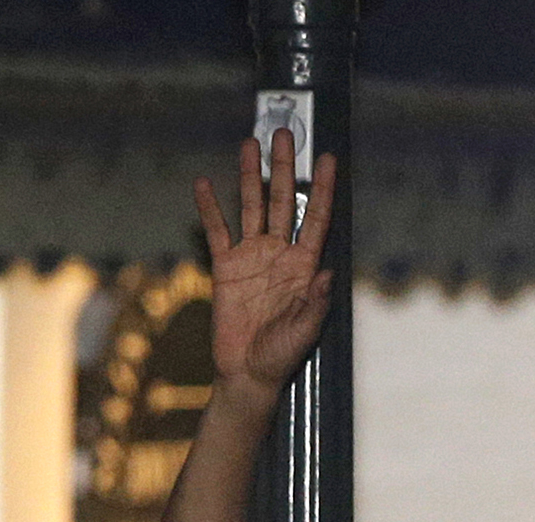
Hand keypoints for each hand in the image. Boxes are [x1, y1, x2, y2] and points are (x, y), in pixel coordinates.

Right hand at [194, 128, 335, 408]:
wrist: (247, 374)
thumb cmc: (282, 356)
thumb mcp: (305, 332)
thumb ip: (316, 303)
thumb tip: (327, 273)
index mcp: (304, 268)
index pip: (317, 219)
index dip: (323, 190)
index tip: (328, 159)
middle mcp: (280, 256)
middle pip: (284, 202)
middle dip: (285, 168)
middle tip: (285, 134)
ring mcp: (252, 259)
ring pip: (252, 208)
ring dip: (251, 177)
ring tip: (250, 144)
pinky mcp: (226, 269)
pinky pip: (217, 233)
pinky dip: (211, 210)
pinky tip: (206, 185)